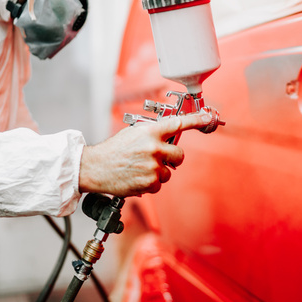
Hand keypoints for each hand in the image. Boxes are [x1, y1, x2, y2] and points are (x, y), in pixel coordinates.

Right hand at [78, 113, 211, 196]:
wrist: (95, 167)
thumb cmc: (113, 150)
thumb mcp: (132, 133)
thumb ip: (151, 133)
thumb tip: (166, 135)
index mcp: (150, 132)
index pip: (178, 124)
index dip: (195, 120)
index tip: (207, 117)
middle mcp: (154, 148)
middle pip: (179, 155)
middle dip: (173, 159)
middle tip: (161, 159)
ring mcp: (152, 166)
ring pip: (168, 172)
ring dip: (158, 172)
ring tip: (140, 169)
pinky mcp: (149, 183)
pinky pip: (159, 184)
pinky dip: (151, 184)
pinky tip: (137, 178)